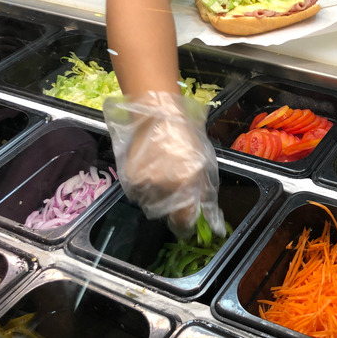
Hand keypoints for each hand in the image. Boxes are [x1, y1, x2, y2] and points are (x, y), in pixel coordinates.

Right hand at [103, 91, 223, 238]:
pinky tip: (149, 168)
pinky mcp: (129, 177)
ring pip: (150, 203)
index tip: (186, 223)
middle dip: (171, 207)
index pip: (184, 220)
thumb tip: (206, 215)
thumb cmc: (185, 133)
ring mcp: (145, 182)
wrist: (156, 113)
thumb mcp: (203, 162)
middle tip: (173, 189)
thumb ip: (204, 190)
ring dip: (156, 195)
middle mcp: (165, 186)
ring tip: (161, 172)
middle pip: (165, 213)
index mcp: (187, 182)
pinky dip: (143, 186)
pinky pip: (138, 192)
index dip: (185, 224)